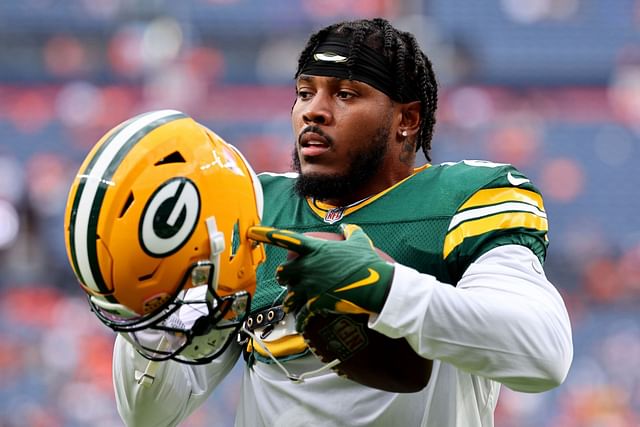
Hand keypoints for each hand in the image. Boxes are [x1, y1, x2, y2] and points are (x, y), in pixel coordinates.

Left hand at [248, 224, 394, 327]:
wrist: (376, 285)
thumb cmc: (368, 262)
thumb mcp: (360, 241)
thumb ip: (350, 231)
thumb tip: (346, 226)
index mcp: (316, 249)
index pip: (286, 239)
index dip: (267, 234)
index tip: (252, 231)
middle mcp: (308, 267)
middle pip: (282, 273)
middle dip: (285, 278)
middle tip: (291, 281)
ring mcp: (310, 286)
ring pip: (288, 297)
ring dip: (291, 301)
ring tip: (296, 303)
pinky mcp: (315, 304)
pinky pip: (301, 316)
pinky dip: (301, 322)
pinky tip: (302, 325)